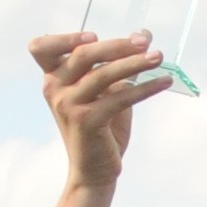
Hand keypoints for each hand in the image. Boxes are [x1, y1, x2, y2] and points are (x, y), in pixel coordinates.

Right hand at [26, 30, 171, 198]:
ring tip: (159, 57)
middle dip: (117, 45)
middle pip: (83, 55)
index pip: (41, 48)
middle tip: (145, 42)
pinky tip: (164, 82)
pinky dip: (145, 88)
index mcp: (53, 79)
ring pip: (104, 74)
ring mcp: (68, 105)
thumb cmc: (102, 129)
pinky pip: (121, 97)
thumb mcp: (107, 93)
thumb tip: (145, 35)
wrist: (95, 171)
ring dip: (135, 63)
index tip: (94, 36)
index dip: (64, 38)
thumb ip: (119, 65)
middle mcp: (54, 89)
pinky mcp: (87, 121)